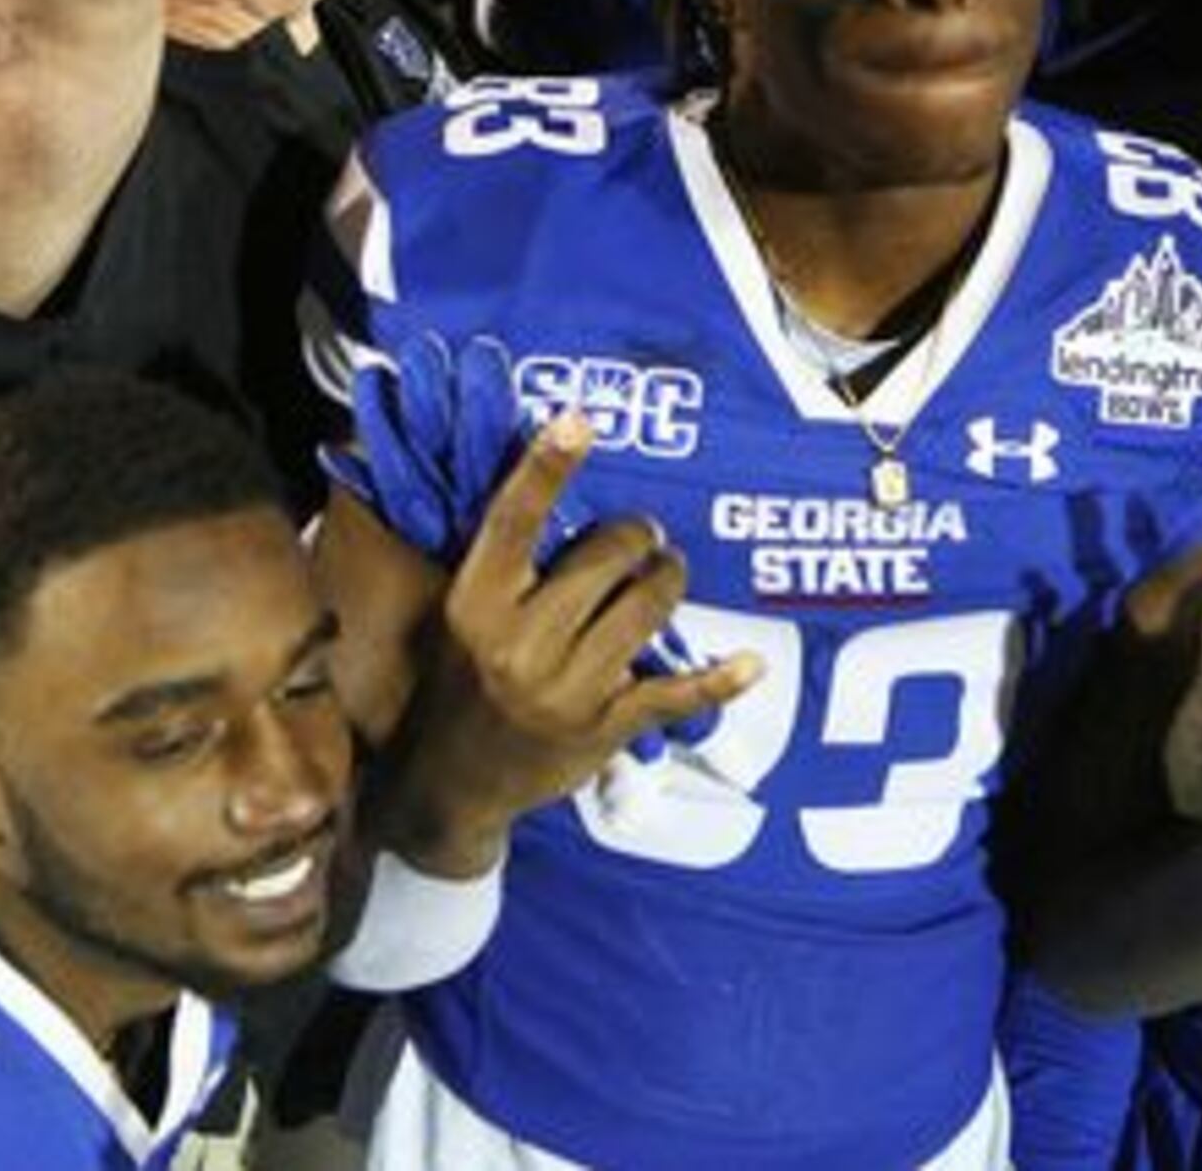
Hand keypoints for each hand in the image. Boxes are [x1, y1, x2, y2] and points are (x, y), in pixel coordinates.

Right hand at [395, 414, 763, 867]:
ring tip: (665, 573)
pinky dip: (717, 679)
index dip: (544, 469)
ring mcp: (565, 689)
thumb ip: (502, 564)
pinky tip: (750, 665)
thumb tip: (549, 480)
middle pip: (603, 558)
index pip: (512, 522)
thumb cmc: (461, 677)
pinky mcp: (603, 728)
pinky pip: (674, 693)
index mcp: (475, 604)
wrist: (451, 781)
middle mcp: (518, 644)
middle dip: (634, 537)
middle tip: (639, 537)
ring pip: (645, 608)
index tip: (577, 420)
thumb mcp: (460, 615)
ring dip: (667, 580)